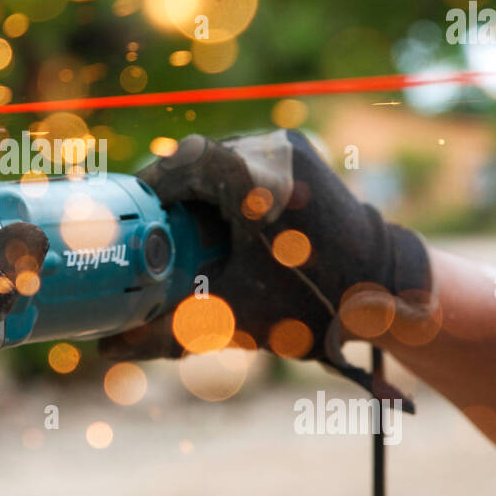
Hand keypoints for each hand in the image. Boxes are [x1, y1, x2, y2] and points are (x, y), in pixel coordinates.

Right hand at [98, 131, 435, 396]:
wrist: (386, 291)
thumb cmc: (315, 306)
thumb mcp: (232, 317)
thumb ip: (166, 332)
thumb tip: (109, 348)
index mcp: (253, 177)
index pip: (175, 166)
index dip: (144, 191)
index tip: (126, 218)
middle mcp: (271, 149)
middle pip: (194, 160)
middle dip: (168, 194)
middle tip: (148, 231)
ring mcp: (289, 146)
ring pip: (219, 157)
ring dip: (196, 188)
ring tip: (180, 229)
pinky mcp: (300, 153)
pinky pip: (245, 160)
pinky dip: (224, 185)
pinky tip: (215, 220)